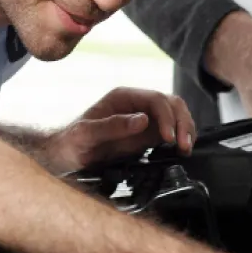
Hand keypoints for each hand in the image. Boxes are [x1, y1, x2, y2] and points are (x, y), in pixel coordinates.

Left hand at [49, 87, 195, 172]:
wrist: (66, 156)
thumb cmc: (72, 142)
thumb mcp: (86, 134)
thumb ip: (112, 126)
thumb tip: (142, 120)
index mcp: (123, 97)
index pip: (155, 99)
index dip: (167, 116)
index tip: (168, 137)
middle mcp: (137, 104)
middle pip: (171, 104)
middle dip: (181, 122)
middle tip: (182, 145)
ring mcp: (145, 119)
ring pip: (176, 115)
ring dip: (186, 129)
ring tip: (185, 148)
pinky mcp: (148, 134)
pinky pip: (172, 130)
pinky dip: (181, 137)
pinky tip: (181, 149)